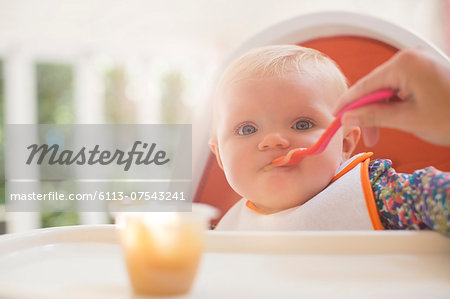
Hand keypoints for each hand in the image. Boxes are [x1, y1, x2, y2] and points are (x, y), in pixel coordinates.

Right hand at [334, 48, 449, 146]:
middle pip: (374, 87)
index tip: (335, 118)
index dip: (348, 104)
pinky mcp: (425, 71)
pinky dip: (393, 105)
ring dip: (380, 111)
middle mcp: (410, 58)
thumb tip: (348, 118)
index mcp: (405, 64)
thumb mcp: (408, 119)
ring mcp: (419, 63)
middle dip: (367, 112)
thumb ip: (373, 116)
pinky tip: (392, 119)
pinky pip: (399, 88)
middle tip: (366, 136)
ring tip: (380, 132)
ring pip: (386, 89)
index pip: (365, 85)